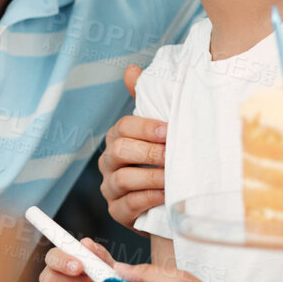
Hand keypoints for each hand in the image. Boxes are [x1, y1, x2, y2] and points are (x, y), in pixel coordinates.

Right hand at [99, 65, 165, 228]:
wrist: (167, 200)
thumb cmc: (162, 159)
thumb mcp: (157, 130)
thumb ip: (146, 101)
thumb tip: (131, 70)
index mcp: (117, 138)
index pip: (124, 127)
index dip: (146, 128)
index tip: (169, 130)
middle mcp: (108, 161)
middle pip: (120, 151)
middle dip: (149, 152)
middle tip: (173, 155)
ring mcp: (110, 188)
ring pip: (124, 179)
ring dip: (152, 177)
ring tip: (174, 177)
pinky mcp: (117, 212)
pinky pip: (129, 204)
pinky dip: (150, 198)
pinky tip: (167, 195)